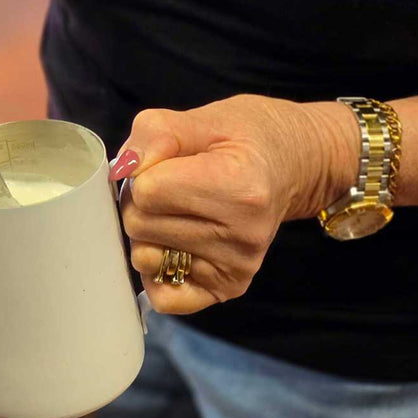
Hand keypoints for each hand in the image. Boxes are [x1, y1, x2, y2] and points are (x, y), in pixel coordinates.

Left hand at [110, 94, 357, 313]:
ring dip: (147, 232)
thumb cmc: (244, 138)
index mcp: (238, 188)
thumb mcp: (201, 119)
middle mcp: (243, 235)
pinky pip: (165, 298)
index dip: (143, 172)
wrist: (292, 164)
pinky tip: (174, 245)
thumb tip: (125, 169)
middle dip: (141, 202)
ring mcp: (238, 267)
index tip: (164, 164)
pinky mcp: (231, 288)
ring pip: (144, 257)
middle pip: (140, 225)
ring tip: (176, 210)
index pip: (147, 191)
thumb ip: (155, 135)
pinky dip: (157, 271)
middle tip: (169, 186)